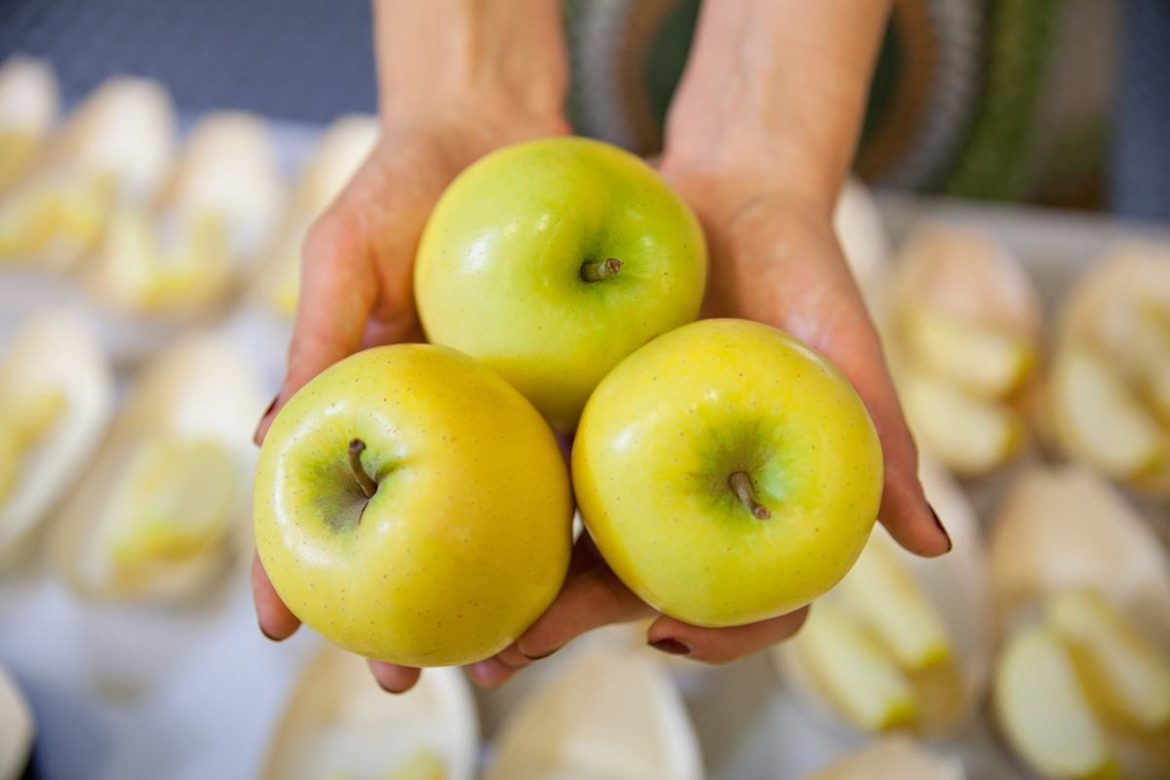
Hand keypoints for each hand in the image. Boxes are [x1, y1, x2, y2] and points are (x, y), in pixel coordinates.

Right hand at [251, 114, 566, 692]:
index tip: (283, 631)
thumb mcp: (344, 254)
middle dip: (401, 614)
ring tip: (490, 658)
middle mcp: (434, 424)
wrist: (497, 135)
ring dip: (487, 598)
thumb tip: (270, 440)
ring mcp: (500, 418)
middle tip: (400, 677)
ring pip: (491, 526)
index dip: (295, 567)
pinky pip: (563, 467)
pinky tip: (568, 577)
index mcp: (369, 402)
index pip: (324, 499)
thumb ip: (317, 337)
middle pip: (410, 535)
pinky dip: (562, 525)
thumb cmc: (402, 186)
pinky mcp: (563, 396)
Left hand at [464, 163, 949, 690]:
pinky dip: (496, 496)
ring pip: (574, 544)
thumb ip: (885, 441)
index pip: (748, 599)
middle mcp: (687, 495)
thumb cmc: (803, 266)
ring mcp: (628, 460)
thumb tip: (935, 548)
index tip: (665, 640)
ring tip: (459, 624)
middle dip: (576, 625)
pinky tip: (448, 510)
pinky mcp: (576, 413)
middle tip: (514, 650)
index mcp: (754, 501)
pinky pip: (536, 463)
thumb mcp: (846, 346)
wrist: (729, 188)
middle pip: (636, 586)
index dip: (714, 637)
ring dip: (521, 588)